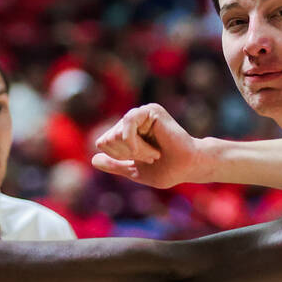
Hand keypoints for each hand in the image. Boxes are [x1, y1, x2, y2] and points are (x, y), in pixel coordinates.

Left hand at [92, 104, 209, 188]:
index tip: (142, 161)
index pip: (103, 142)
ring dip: (134, 150)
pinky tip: (148, 149)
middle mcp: (132, 121)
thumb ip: (115, 165)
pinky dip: (133, 141)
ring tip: (154, 154)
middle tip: (151, 157)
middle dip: (127, 154)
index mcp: (127, 133)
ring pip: (116, 133)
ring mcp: (141, 114)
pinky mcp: (150, 111)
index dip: (118, 157)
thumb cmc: (167, 170)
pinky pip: (128, 122)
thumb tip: (93, 160)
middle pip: (107, 139)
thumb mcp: (134, 171)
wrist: (188, 167)